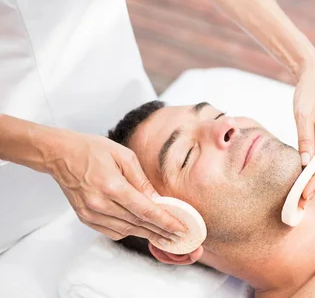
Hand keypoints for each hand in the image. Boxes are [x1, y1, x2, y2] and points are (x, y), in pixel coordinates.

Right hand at [47, 130, 185, 245]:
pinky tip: (141, 230)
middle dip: (161, 232)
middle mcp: (100, 204)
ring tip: (165, 237)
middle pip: (137, 223)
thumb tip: (158, 199)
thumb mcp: (124, 156)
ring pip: (125, 230)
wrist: (61, 155)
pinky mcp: (85, 218)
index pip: (145, 210)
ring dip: (146, 234)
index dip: (165, 221)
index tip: (180, 228)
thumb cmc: (93, 150)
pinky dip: (129, 231)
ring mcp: (91, 213)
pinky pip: (112, 231)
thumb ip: (142, 180)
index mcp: (112, 186)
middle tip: (178, 237)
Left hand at [293, 56, 314, 206]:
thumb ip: (304, 137)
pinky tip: (302, 179)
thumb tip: (304, 163)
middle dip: (314, 184)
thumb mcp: (302, 113)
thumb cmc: (308, 91)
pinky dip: (313, 167)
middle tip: (300, 203)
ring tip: (299, 197)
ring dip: (313, 177)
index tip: (304, 195)